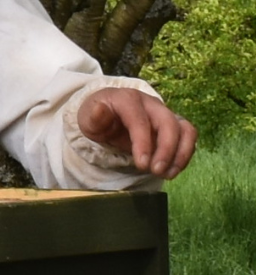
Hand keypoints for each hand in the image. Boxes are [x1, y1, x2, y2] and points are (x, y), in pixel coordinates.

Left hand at [80, 88, 198, 178]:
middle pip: (168, 124)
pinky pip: (187, 137)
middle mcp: (152, 104)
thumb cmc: (97, 117)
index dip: (143, 143)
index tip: (142, 164)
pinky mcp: (174, 125)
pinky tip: (171, 171)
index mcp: (128, 99)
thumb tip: (99, 110)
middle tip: (156, 171)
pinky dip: (184, 155)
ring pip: (185, 129)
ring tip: (168, 174)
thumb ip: (94, 117)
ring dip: (181, 154)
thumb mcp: (88, 118)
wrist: (108, 112)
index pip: (140, 121)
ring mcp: (166, 113)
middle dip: (166, 150)